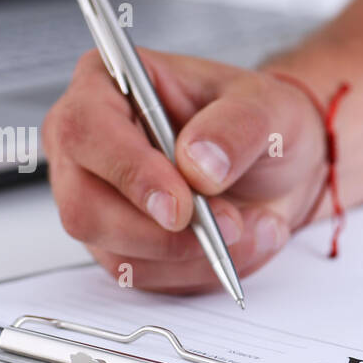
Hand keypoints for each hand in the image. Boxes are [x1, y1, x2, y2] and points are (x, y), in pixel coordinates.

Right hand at [42, 48, 328, 293]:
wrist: (277, 167)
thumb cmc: (258, 122)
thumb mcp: (268, 107)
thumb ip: (236, 128)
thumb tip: (198, 163)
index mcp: (106, 85)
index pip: (85, 130)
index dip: (129, 173)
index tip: (180, 205)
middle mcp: (88, 146)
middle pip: (85, 208)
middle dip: (163, 233)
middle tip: (228, 225)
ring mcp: (97, 200)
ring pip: (118, 254)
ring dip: (194, 254)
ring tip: (249, 224)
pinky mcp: (119, 244)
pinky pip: (147, 276)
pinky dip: (200, 269)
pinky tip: (235, 242)